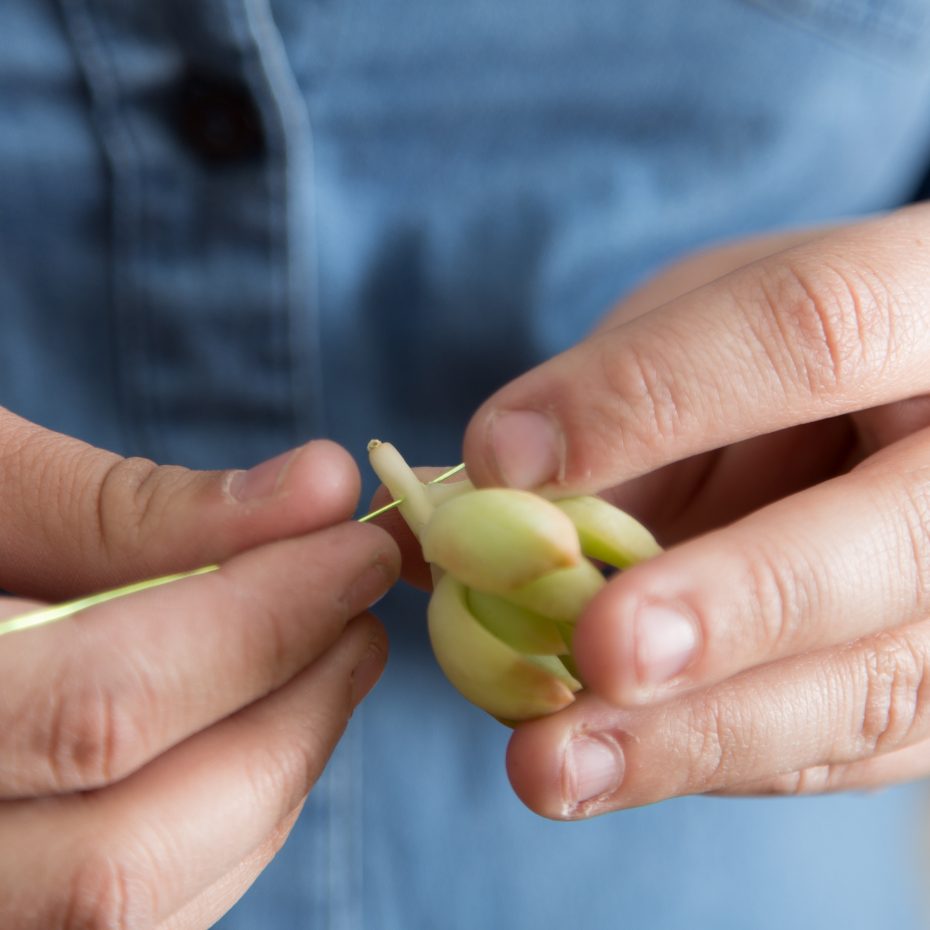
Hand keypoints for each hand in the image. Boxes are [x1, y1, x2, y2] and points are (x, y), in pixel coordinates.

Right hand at [0, 409, 398, 926]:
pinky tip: (255, 729)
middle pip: (125, 854)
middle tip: (359, 610)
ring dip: (273, 779)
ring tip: (328, 659)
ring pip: (134, 912)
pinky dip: (224, 827)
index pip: (102, 708)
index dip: (262, 625)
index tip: (358, 547)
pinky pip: (131, 919)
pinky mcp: (3, 907)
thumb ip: (128, 505)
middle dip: (289, 719)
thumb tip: (318, 489)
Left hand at [462, 203, 929, 817]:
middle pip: (884, 541)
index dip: (654, 395)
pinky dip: (710, 758)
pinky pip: (840, 748)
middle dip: (730, 605)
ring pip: (873, 684)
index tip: (505, 454)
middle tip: (601, 652)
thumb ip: (604, 400)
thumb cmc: (764, 350)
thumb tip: (453, 499)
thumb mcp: (700, 325)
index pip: (815, 328)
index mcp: (922, 303)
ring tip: (558, 766)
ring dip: (700, 737)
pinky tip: (611, 763)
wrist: (871, 412)